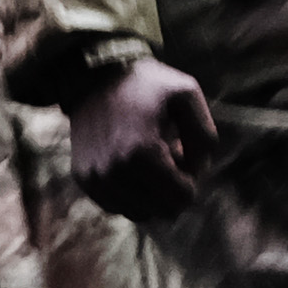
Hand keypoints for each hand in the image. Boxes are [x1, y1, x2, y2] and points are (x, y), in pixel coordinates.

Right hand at [66, 56, 213, 219]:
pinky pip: (116, 206)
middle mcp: (114, 172)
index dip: (191, 177)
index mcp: (142, 153)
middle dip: (172, 188)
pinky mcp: (84, 178)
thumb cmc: (145, 83)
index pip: (182, 199)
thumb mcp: (187, 94)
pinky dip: (129, 194)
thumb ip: (204, 135)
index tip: (182, 150)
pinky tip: (129, 165)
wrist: (94, 74)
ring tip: (147, 161)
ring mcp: (96, 178)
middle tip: (167, 155)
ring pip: (139, 213)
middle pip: (162, 211)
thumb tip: (197, 172)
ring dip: (150, 194)